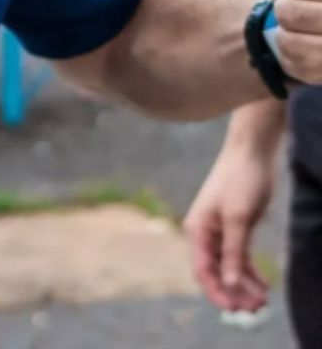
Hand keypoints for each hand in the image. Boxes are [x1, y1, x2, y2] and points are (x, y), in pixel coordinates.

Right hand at [184, 140, 275, 312]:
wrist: (252, 152)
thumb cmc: (240, 180)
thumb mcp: (238, 218)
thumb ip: (233, 252)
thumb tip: (229, 283)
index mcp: (197, 230)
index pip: (202, 270)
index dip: (216, 291)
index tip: (232, 309)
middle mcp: (205, 233)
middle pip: (216, 272)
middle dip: (233, 292)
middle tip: (253, 310)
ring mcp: (221, 231)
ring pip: (230, 267)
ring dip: (244, 285)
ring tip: (262, 302)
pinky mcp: (237, 228)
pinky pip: (241, 257)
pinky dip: (251, 272)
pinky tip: (264, 284)